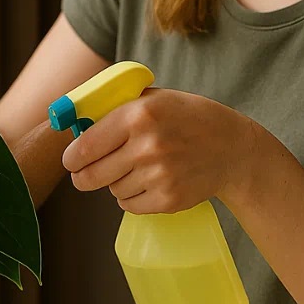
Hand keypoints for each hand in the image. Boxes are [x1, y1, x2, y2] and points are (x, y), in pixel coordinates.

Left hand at [60, 87, 260, 213]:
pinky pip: (129, 205)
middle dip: (83, 176)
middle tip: (83, 175)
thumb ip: (118, 107)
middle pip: (91, 175)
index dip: (72, 157)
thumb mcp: (156, 98)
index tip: (70, 160)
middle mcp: (146, 146)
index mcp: (139, 115)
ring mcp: (158, 175)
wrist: (233, 148)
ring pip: (112, 190)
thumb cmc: (189, 118)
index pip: (85, 146)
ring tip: (138, 168)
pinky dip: (133, 197)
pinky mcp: (168, 199)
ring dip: (116, 182)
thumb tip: (77, 121)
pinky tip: (149, 182)